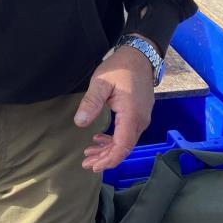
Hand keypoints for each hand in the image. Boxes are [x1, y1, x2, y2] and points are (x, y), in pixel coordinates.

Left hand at [74, 43, 155, 171]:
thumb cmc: (120, 67)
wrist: (139, 56)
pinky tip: (100, 138)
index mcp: (131, 115)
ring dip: (108, 149)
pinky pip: (128, 133)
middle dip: (105, 158)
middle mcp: (140, 121)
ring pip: (126, 142)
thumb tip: (80, 123)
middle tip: (86, 163)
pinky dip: (114, 140)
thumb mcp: (101, 82)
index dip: (109, 159)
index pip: (122, 146)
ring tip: (90, 153)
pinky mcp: (139, 114)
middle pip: (124, 148)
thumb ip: (91, 102)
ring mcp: (142, 118)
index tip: (94, 166)